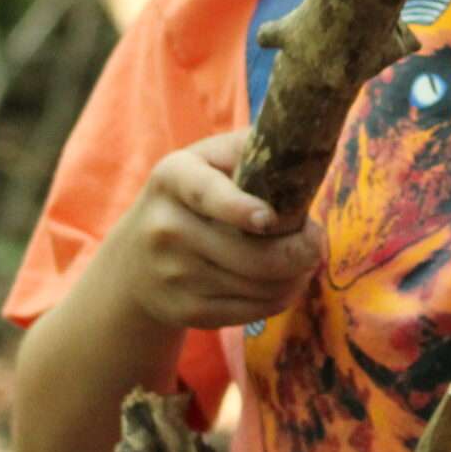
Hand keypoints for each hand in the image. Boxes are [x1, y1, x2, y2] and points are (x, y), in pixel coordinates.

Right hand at [114, 129, 322, 330]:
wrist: (134, 261)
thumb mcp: (206, 160)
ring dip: (297, 274)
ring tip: (305, 258)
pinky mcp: (185, 311)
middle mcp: (166, 227)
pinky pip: (253, 310)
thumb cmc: (192, 197)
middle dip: (300, 250)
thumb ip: (248, 147)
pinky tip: (287, 281)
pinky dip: (282, 297)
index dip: (240, 208)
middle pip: (251, 254)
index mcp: (173, 178)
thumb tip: (301, 141)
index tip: (270, 218)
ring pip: (260, 285)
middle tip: (316, 240)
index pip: (207, 194)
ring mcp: (172, 275)